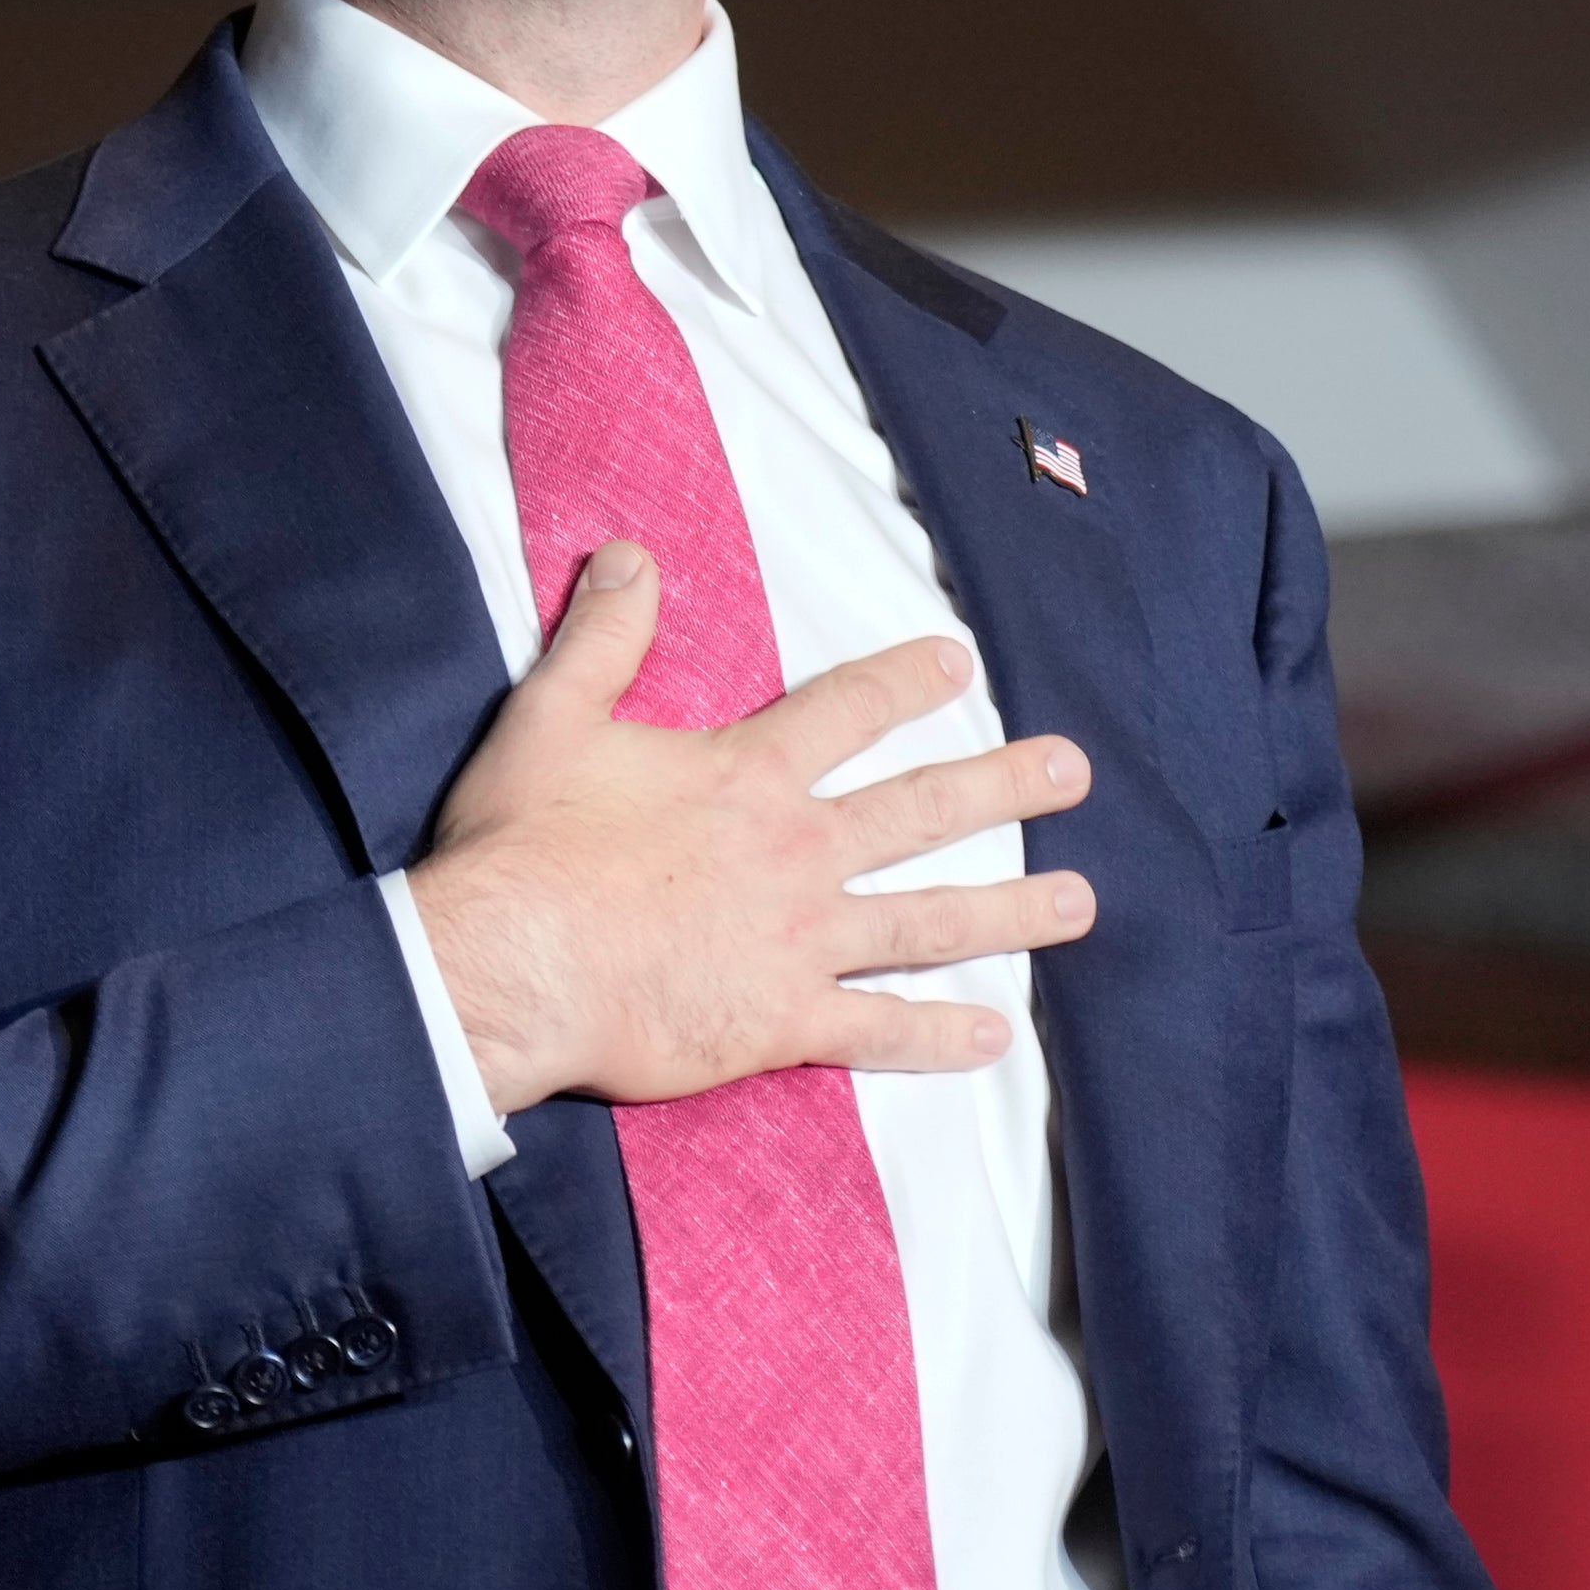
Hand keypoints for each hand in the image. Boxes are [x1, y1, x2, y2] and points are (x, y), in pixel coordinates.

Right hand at [409, 543, 1095, 1116]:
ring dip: (1011, 910)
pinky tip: (997, 1036)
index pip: (847, 711)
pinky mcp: (780, 1020)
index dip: (907, 682)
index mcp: (747, 776)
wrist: (507, 966)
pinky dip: (939, 1035)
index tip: (961, 666)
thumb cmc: (523, 846)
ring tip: (1081, 903)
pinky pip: (878, 1030)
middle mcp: (795, 852)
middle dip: (1006, 786)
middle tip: (1074, 771)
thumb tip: (629, 554)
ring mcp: (798, 941)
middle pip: (923, 809)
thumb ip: (602, 637)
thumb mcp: (551, 718)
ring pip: (929, 920)